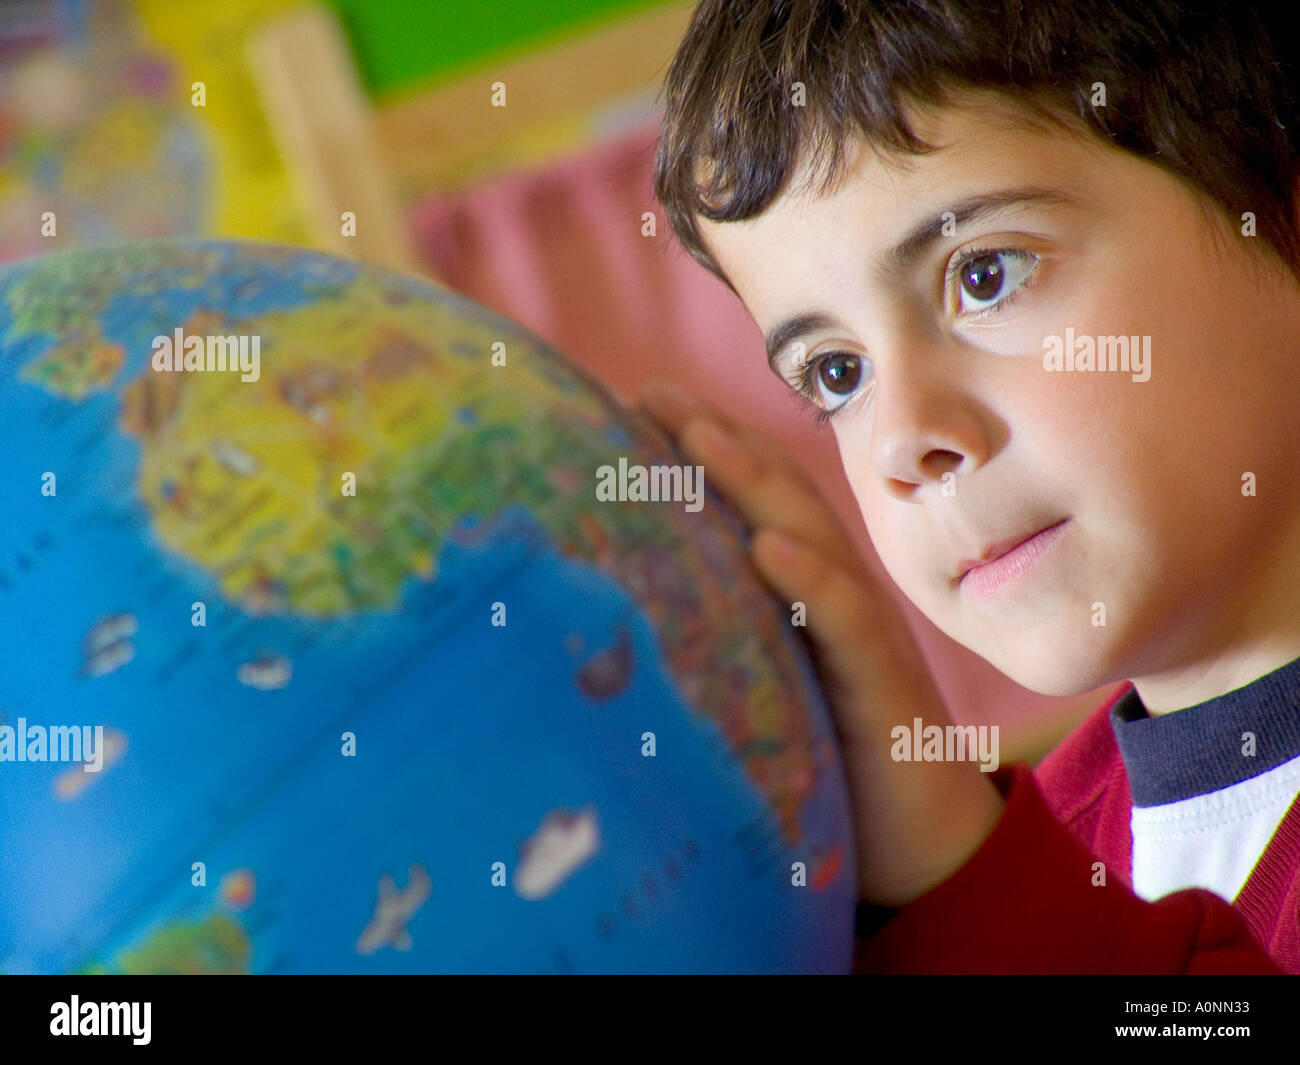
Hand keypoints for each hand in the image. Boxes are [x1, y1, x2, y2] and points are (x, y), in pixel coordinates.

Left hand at [637, 378, 1005, 906]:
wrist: (921, 845)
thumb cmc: (827, 765)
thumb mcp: (755, 692)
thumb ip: (711, 647)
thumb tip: (616, 623)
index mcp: (798, 594)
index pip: (751, 501)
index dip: (703, 447)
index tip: (637, 402)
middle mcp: (831, 596)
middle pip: (777, 497)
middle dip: (718, 438)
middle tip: (654, 393)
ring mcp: (859, 635)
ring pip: (812, 539)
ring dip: (756, 484)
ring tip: (700, 436)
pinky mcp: (882, 686)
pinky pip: (850, 623)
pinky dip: (811, 581)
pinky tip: (770, 549)